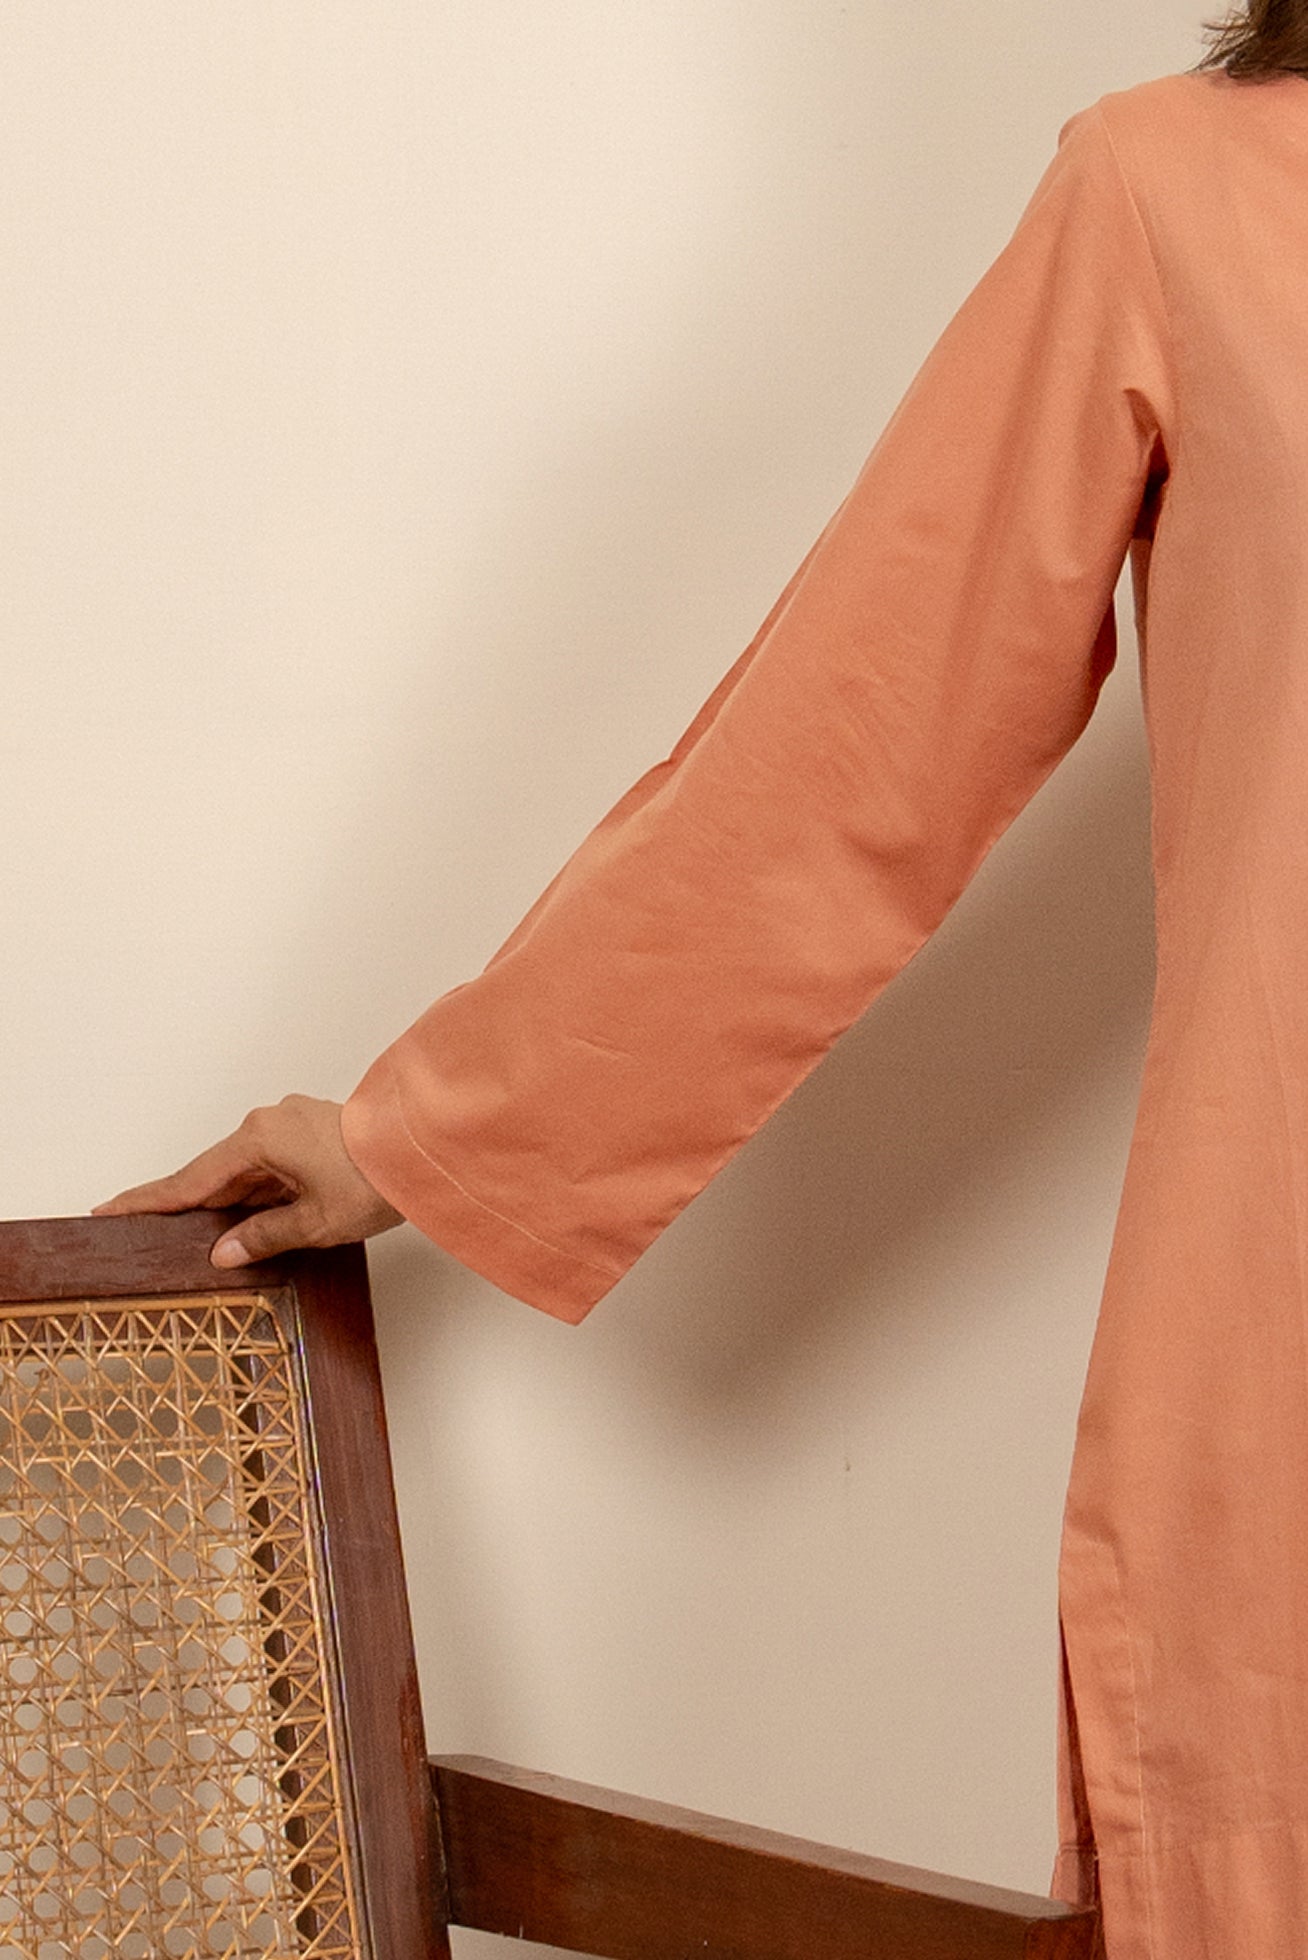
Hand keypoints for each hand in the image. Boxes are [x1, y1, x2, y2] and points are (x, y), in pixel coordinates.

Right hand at [92, 1094, 403, 1268]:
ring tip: (199, 1235)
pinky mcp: (310, 1132)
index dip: (151, 1200)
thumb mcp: (313, 1222)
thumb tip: (223, 1252)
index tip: (111, 1209)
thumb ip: (262, 1236)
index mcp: (259, 1138)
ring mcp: (290, 1124)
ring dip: (228, 1203)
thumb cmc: (375, 1179)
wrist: (424, 1148)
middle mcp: (269, 1123)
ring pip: (244, 1172)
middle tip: (143, 1225)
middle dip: (186, 1205)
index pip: (191, 1180)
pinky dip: (256, 1192)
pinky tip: (248, 1219)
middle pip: (215, 1174)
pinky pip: (268, 1166)